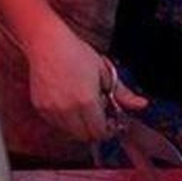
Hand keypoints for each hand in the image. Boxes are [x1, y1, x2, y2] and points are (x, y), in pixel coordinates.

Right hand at [24, 25, 145, 141]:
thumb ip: (123, 93)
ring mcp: (52, 110)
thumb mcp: (105, 71)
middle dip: (96, 129)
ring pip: (70, 132)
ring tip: (84, 107)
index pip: (100, 132)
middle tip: (100, 115)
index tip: (112, 121)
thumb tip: (141, 104)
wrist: (47, 43)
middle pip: (85, 136)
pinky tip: (70, 103)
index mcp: (86, 101)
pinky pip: (56, 124)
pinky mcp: (40, 108)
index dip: (109, 129)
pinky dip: (66, 120)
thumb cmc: (75, 52)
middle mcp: (68, 109)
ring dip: (80, 125)